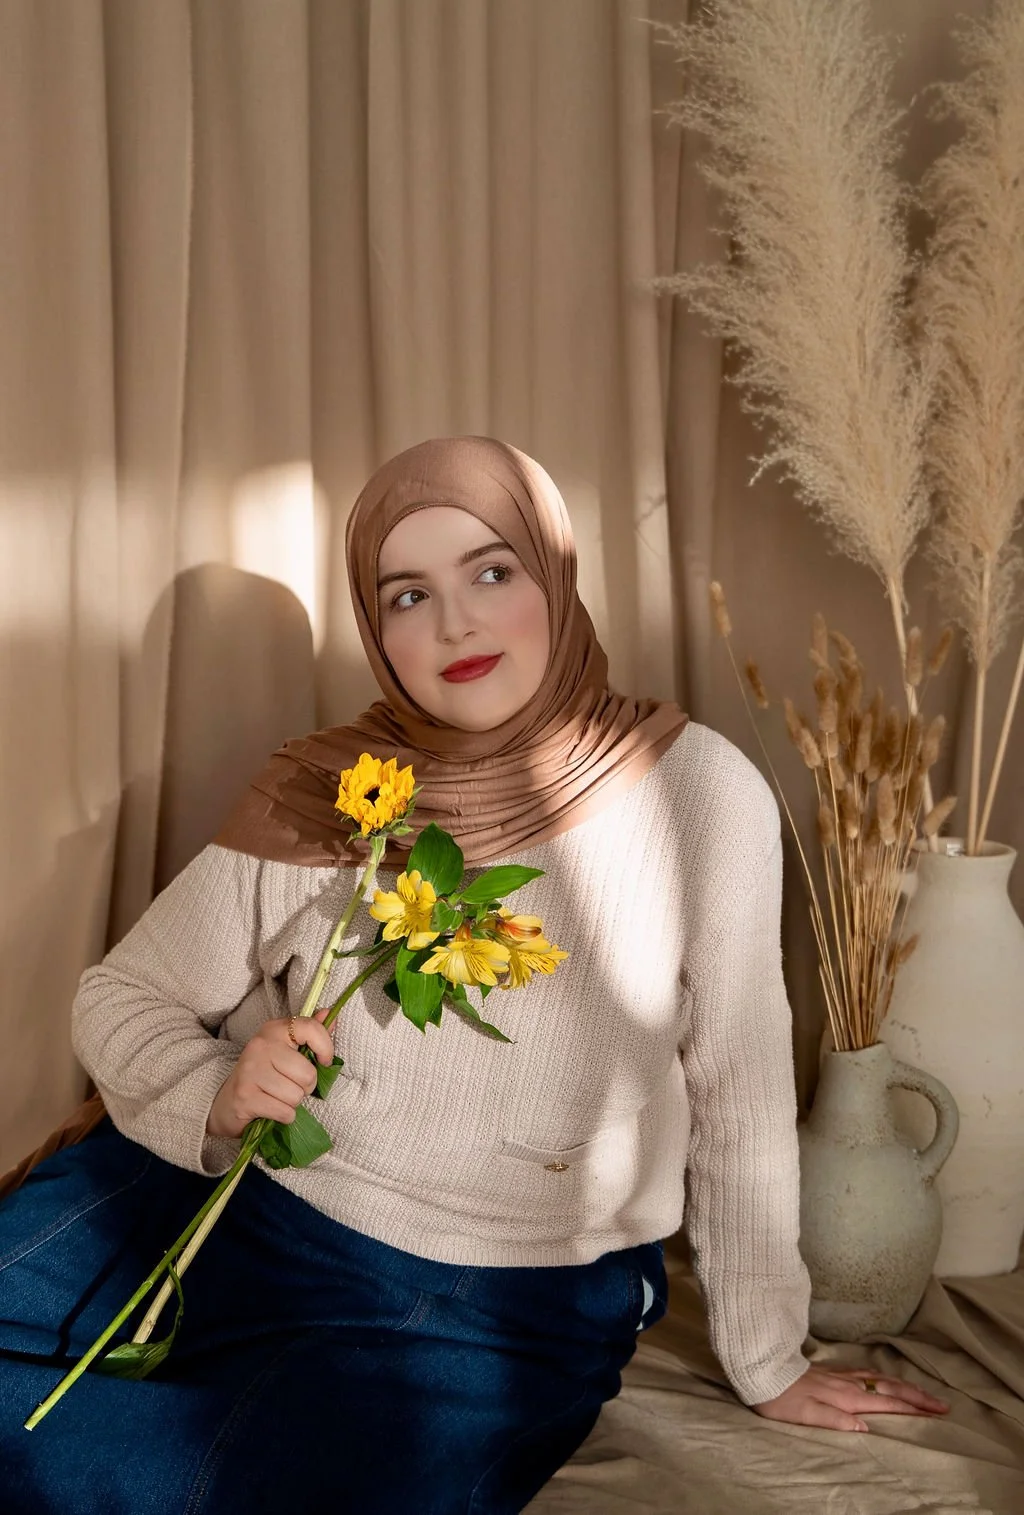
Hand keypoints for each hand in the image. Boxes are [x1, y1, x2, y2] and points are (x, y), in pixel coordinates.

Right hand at [206, 1008, 334, 1139]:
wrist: (226, 1100)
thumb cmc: (264, 1074)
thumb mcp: (286, 1049)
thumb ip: (309, 1032)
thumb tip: (328, 1014)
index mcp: (274, 1029)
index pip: (310, 1029)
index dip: (326, 1048)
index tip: (324, 1061)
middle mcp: (260, 1046)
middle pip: (307, 1073)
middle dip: (306, 1087)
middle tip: (291, 1086)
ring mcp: (250, 1071)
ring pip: (296, 1096)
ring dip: (293, 1103)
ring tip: (278, 1097)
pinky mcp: (245, 1096)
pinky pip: (284, 1112)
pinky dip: (284, 1116)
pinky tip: (272, 1109)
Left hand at [753, 1365, 949, 1432]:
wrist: (762, 1369)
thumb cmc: (781, 1398)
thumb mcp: (806, 1415)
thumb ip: (836, 1421)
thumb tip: (866, 1429)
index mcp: (846, 1398)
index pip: (887, 1404)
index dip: (913, 1408)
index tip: (938, 1412)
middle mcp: (848, 1384)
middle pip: (889, 1389)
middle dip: (917, 1396)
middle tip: (942, 1403)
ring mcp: (841, 1376)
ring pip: (880, 1379)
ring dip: (904, 1386)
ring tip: (922, 1392)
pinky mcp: (832, 1372)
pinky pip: (867, 1374)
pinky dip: (884, 1377)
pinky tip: (884, 1378)